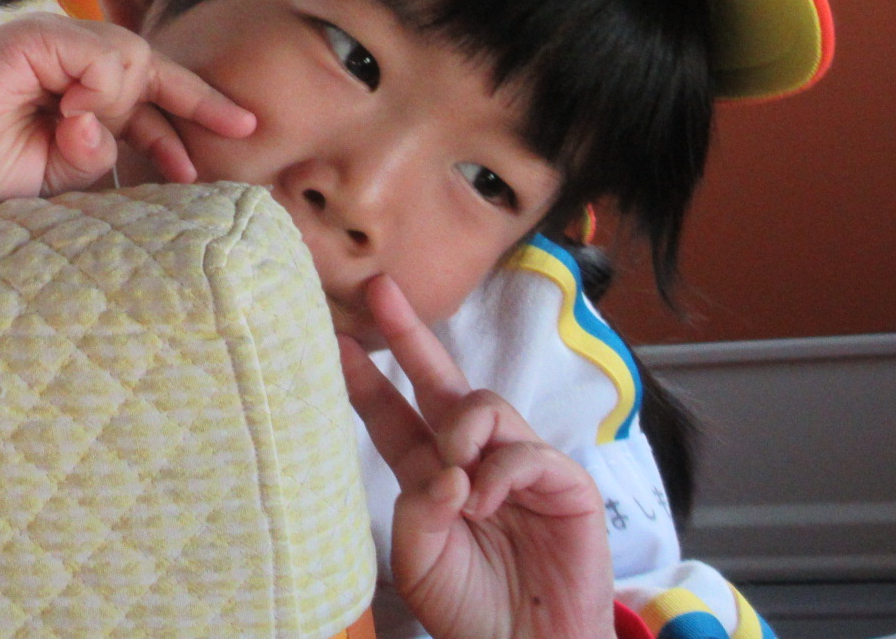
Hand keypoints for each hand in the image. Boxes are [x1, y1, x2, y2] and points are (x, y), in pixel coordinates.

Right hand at [0, 13, 253, 203]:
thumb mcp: (53, 174)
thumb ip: (94, 155)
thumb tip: (118, 140)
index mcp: (71, 85)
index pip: (148, 86)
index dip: (194, 107)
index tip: (243, 130)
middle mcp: (63, 55)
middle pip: (151, 65)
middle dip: (192, 102)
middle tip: (227, 136)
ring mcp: (46, 41)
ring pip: (130, 58)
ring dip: (121, 107)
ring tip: (74, 137)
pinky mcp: (29, 39)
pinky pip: (98, 58)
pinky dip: (97, 91)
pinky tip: (67, 118)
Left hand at [341, 276, 612, 638]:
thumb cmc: (471, 608)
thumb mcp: (420, 559)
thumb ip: (420, 508)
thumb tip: (447, 470)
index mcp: (429, 474)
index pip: (391, 412)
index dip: (364, 376)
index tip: (332, 336)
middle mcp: (471, 458)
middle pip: (438, 380)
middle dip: (408, 332)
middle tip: (378, 288)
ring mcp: (518, 466)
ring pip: (483, 404)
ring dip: (459, 431)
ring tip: (456, 478)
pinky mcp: (563, 484)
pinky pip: (525, 451)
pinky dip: (500, 473)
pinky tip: (486, 502)